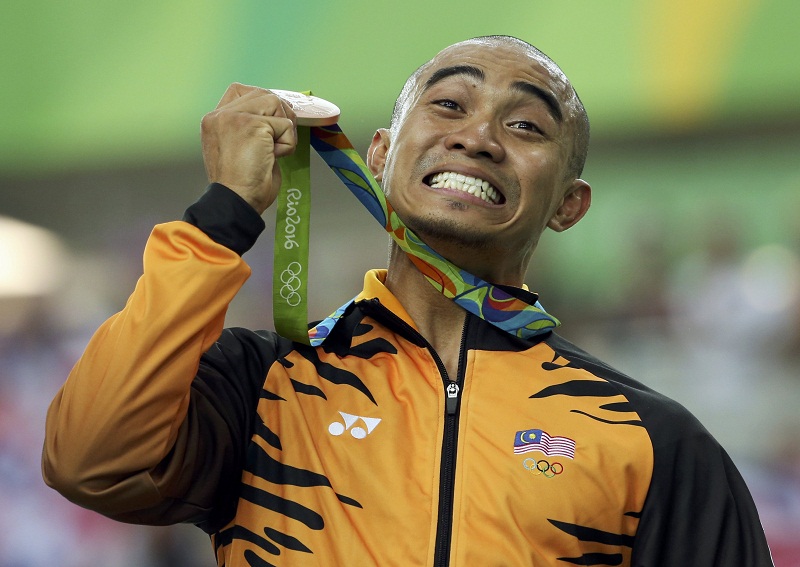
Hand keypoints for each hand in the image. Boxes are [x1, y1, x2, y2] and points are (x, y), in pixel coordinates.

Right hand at [201, 83, 296, 213]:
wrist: (236, 201)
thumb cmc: (241, 185)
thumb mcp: (237, 148)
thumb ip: (248, 127)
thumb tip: (278, 119)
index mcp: (214, 120)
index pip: (240, 91)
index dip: (262, 105)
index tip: (270, 127)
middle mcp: (221, 115)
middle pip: (263, 94)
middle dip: (279, 115)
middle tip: (277, 141)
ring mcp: (236, 118)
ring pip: (276, 103)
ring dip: (284, 129)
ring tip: (273, 151)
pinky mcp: (253, 125)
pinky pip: (286, 125)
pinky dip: (288, 144)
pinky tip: (273, 157)